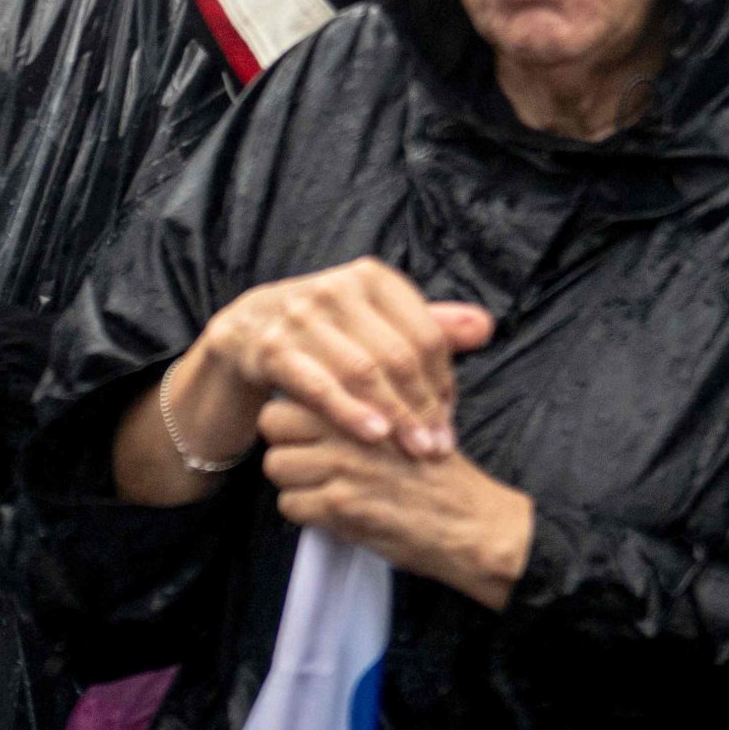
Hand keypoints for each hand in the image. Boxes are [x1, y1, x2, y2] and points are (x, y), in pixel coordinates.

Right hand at [195, 258, 495, 459]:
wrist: (243, 333)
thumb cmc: (324, 333)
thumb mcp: (375, 322)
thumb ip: (429, 325)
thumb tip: (485, 326)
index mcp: (370, 278)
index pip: (425, 335)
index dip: (443, 381)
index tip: (449, 420)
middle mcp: (336, 288)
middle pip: (398, 355)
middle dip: (423, 407)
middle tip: (438, 448)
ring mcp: (299, 315)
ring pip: (364, 371)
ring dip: (395, 416)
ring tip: (416, 451)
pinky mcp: (270, 347)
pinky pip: (318, 385)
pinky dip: (350, 412)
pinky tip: (374, 435)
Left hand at [255, 394, 534, 609]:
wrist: (474, 524)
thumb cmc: (443, 474)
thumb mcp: (410, 418)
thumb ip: (366, 406)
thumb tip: (320, 396)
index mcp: (364, 400)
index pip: (294, 390)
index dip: (294, 415)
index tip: (308, 432)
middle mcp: (346, 427)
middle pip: (272, 424)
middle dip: (285, 443)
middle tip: (309, 461)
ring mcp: (341, 465)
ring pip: (276, 466)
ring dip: (294, 482)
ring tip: (323, 491)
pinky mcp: (341, 505)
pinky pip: (290, 505)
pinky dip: (306, 514)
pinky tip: (334, 514)